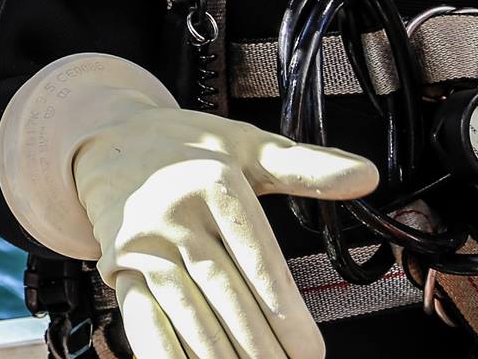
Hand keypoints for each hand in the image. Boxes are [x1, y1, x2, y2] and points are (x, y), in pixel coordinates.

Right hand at [0, 54, 374, 358]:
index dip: (284, 311)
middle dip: (259, 345)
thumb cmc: (188, 147)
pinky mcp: (117, 268)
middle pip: (223, 292)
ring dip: (219, 355)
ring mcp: (142, 244)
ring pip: (186, 312)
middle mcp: (174, 214)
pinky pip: (142, 318)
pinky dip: (166, 353)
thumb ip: (307, 167)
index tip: (310, 350)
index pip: (256, 259)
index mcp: (214, 183)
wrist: (109, 140)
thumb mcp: (248, 145)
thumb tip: (367, 176)